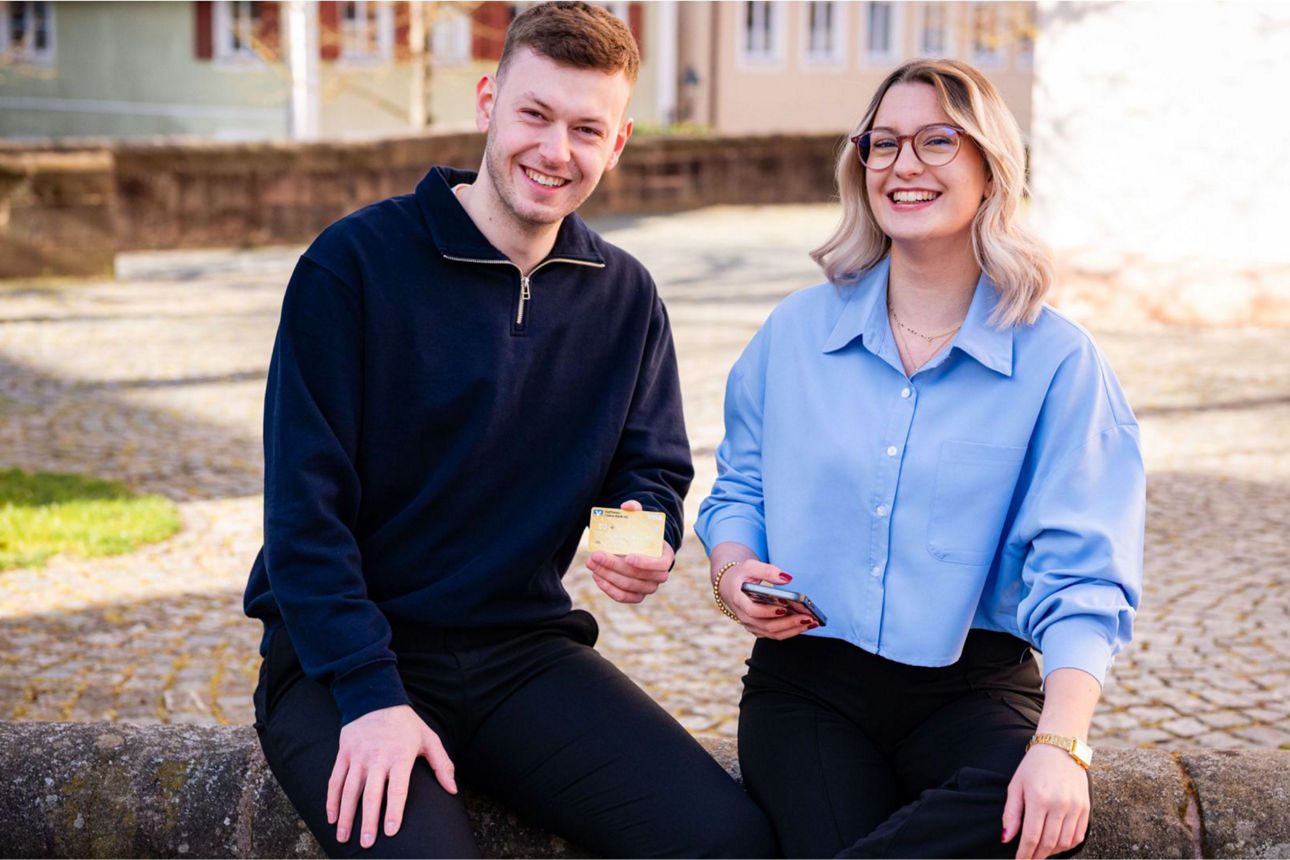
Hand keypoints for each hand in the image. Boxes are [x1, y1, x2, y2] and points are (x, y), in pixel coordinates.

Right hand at [326, 705, 456, 848]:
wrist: (375, 697)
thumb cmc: (406, 724)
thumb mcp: (429, 738)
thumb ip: (442, 765)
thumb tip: (452, 790)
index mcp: (400, 756)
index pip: (397, 788)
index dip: (394, 810)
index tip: (391, 831)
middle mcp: (377, 758)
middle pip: (371, 794)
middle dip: (368, 820)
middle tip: (367, 843)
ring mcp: (358, 756)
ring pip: (349, 790)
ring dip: (346, 816)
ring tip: (344, 838)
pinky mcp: (344, 754)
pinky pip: (335, 780)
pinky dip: (331, 800)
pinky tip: (331, 818)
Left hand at [586, 500, 674, 603]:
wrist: (640, 550)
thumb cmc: (641, 534)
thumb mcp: (640, 519)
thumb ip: (635, 509)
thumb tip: (627, 506)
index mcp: (666, 556)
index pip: (661, 565)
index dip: (645, 563)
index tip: (627, 557)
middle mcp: (660, 575)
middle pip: (639, 576)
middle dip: (615, 566)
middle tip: (596, 556)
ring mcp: (648, 587)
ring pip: (628, 586)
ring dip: (608, 576)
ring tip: (592, 563)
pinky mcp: (636, 596)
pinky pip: (623, 597)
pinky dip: (608, 588)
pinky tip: (597, 576)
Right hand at [718, 558, 817, 639]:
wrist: (729, 586)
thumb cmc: (740, 575)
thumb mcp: (750, 566)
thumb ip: (767, 571)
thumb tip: (787, 578)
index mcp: (739, 601)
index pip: (753, 611)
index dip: (768, 611)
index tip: (785, 607)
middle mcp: (744, 618)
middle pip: (767, 626)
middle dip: (789, 623)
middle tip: (808, 617)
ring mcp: (751, 626)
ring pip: (773, 633)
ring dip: (794, 629)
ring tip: (812, 622)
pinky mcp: (759, 629)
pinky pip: (776, 634)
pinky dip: (791, 631)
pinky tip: (805, 624)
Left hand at [1002, 742, 1089, 858]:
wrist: (1060, 747)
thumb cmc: (1033, 767)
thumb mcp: (1016, 785)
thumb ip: (1011, 814)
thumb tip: (1006, 839)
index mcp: (1038, 798)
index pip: (1031, 837)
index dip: (1024, 854)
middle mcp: (1059, 804)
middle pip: (1048, 843)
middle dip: (1036, 856)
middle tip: (1028, 859)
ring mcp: (1075, 806)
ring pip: (1064, 842)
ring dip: (1051, 852)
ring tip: (1040, 852)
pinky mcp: (1086, 807)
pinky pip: (1078, 835)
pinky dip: (1067, 845)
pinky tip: (1056, 844)